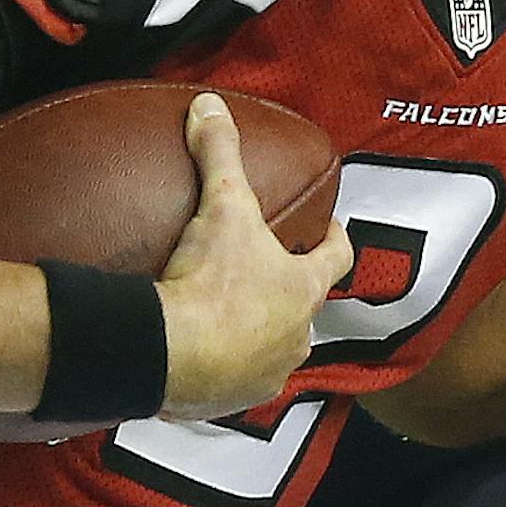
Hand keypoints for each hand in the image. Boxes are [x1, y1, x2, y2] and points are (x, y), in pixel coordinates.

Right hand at [158, 93, 352, 418]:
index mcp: (302, 290)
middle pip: (303, 311)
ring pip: (271, 351)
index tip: (332, 230)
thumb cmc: (210, 281)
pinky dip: (221, 370)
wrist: (169, 354)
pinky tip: (198, 357)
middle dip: (289, 295)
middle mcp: (294, 336)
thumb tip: (209, 104)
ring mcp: (265, 374)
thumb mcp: (220, 206)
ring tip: (229, 319)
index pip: (336, 260)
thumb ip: (219, 152)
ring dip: (256, 336)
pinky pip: (231, 383)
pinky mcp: (229, 402)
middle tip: (265, 276)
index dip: (336, 241)